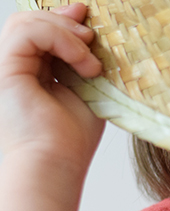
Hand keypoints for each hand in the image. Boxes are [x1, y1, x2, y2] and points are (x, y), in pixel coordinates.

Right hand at [0, 3, 103, 174]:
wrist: (57, 164)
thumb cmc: (71, 139)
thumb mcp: (86, 91)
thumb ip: (84, 61)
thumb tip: (89, 30)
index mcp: (30, 70)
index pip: (40, 30)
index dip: (65, 20)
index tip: (91, 23)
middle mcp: (14, 66)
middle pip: (31, 19)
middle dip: (66, 22)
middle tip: (94, 40)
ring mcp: (7, 67)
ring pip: (27, 21)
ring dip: (68, 34)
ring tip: (92, 63)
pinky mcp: (5, 70)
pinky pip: (28, 33)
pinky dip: (60, 39)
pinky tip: (83, 62)